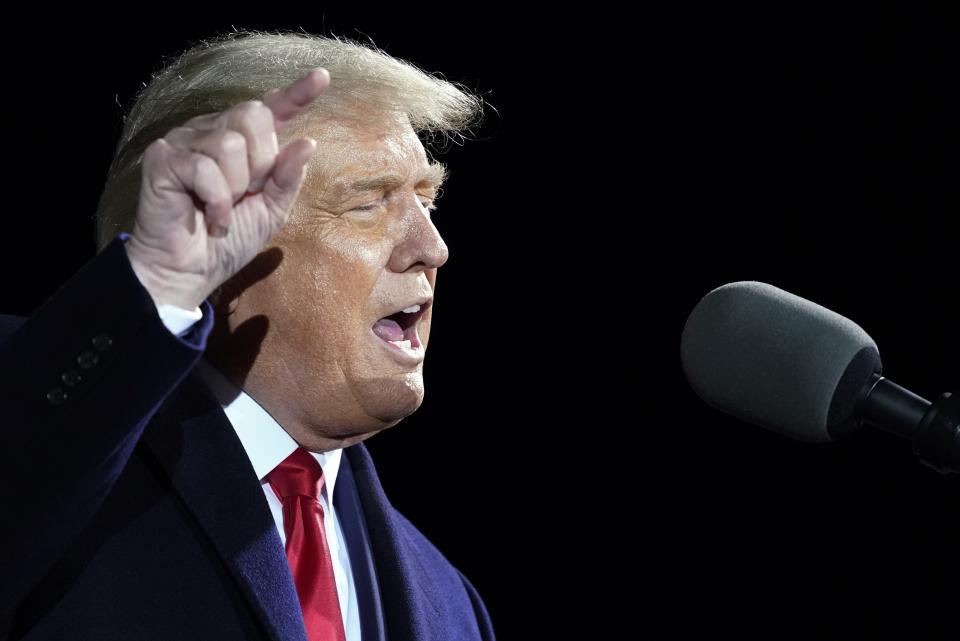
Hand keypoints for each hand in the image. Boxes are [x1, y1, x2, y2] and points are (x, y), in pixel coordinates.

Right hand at [124, 67, 329, 309]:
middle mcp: (212, 132)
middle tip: (244, 196)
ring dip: (235, 188)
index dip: (296, 93)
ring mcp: (185, 141)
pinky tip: (209, 217)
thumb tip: (307, 142)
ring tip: (221, 208)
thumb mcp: (271, 210)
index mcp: (241, 142)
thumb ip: (289, 177)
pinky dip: (216, 200)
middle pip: (254, 116)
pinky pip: (206, 167)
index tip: (321, 76)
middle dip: (260, 164)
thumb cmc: (228, 241)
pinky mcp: (164, 158)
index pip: (271, 109)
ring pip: (231, 144)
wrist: (191, 273)